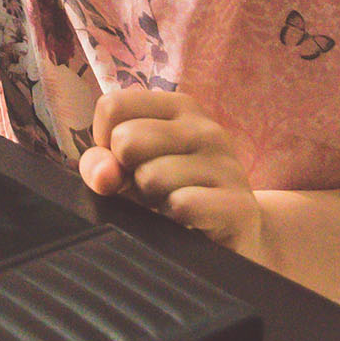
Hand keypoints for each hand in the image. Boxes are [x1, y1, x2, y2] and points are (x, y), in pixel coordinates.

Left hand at [79, 89, 265, 264]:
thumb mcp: (129, 170)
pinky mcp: (239, 205)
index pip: (112, 106)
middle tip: (153, 188)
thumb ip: (101, 164)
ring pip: (150, 176)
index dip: (104, 141)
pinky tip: (189, 222)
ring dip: (151, 200)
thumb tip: (103, 175)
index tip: (125, 162)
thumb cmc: (172, 192)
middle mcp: (206, 128)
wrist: (236, 234)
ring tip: (173, 204)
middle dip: (127, 174)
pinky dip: (173, 219)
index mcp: (179, 107)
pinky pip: (181, 205)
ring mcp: (227, 164)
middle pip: (126, 139)